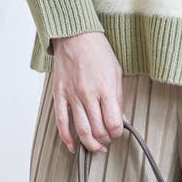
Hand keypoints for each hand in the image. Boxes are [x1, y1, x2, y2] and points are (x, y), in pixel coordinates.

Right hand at [51, 32, 125, 154]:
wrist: (76, 36)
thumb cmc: (97, 50)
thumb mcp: (116, 71)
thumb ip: (118, 97)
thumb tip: (121, 118)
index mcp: (106, 87)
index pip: (114, 123)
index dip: (118, 132)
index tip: (118, 132)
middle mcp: (89, 94)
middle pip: (98, 130)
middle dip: (105, 140)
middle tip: (108, 139)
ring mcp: (73, 95)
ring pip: (81, 131)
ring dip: (90, 144)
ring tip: (96, 146)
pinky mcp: (60, 95)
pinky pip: (61, 122)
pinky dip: (66, 138)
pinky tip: (72, 145)